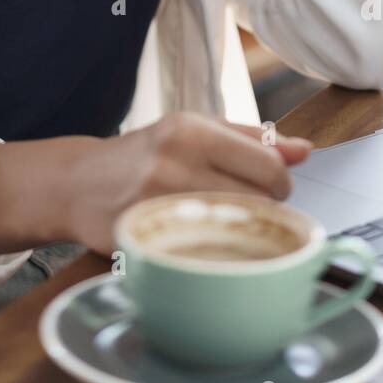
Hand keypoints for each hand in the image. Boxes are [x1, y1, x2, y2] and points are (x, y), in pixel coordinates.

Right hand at [65, 111, 313, 257]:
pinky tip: (201, 244)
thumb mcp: (193, 130)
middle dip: (264, 210)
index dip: (280, 184)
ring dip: (241, 233)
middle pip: (257, 200)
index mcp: (191, 129)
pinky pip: (204, 253)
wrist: (77, 183)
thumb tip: (305, 150)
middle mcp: (175, 161)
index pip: (268, 165)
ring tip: (223, 226)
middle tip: (246, 210)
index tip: (270, 190)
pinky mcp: (145, 236)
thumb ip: (250, 138)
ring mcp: (158, 201)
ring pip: (235, 229)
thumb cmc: (144, 155)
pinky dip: (213, 253)